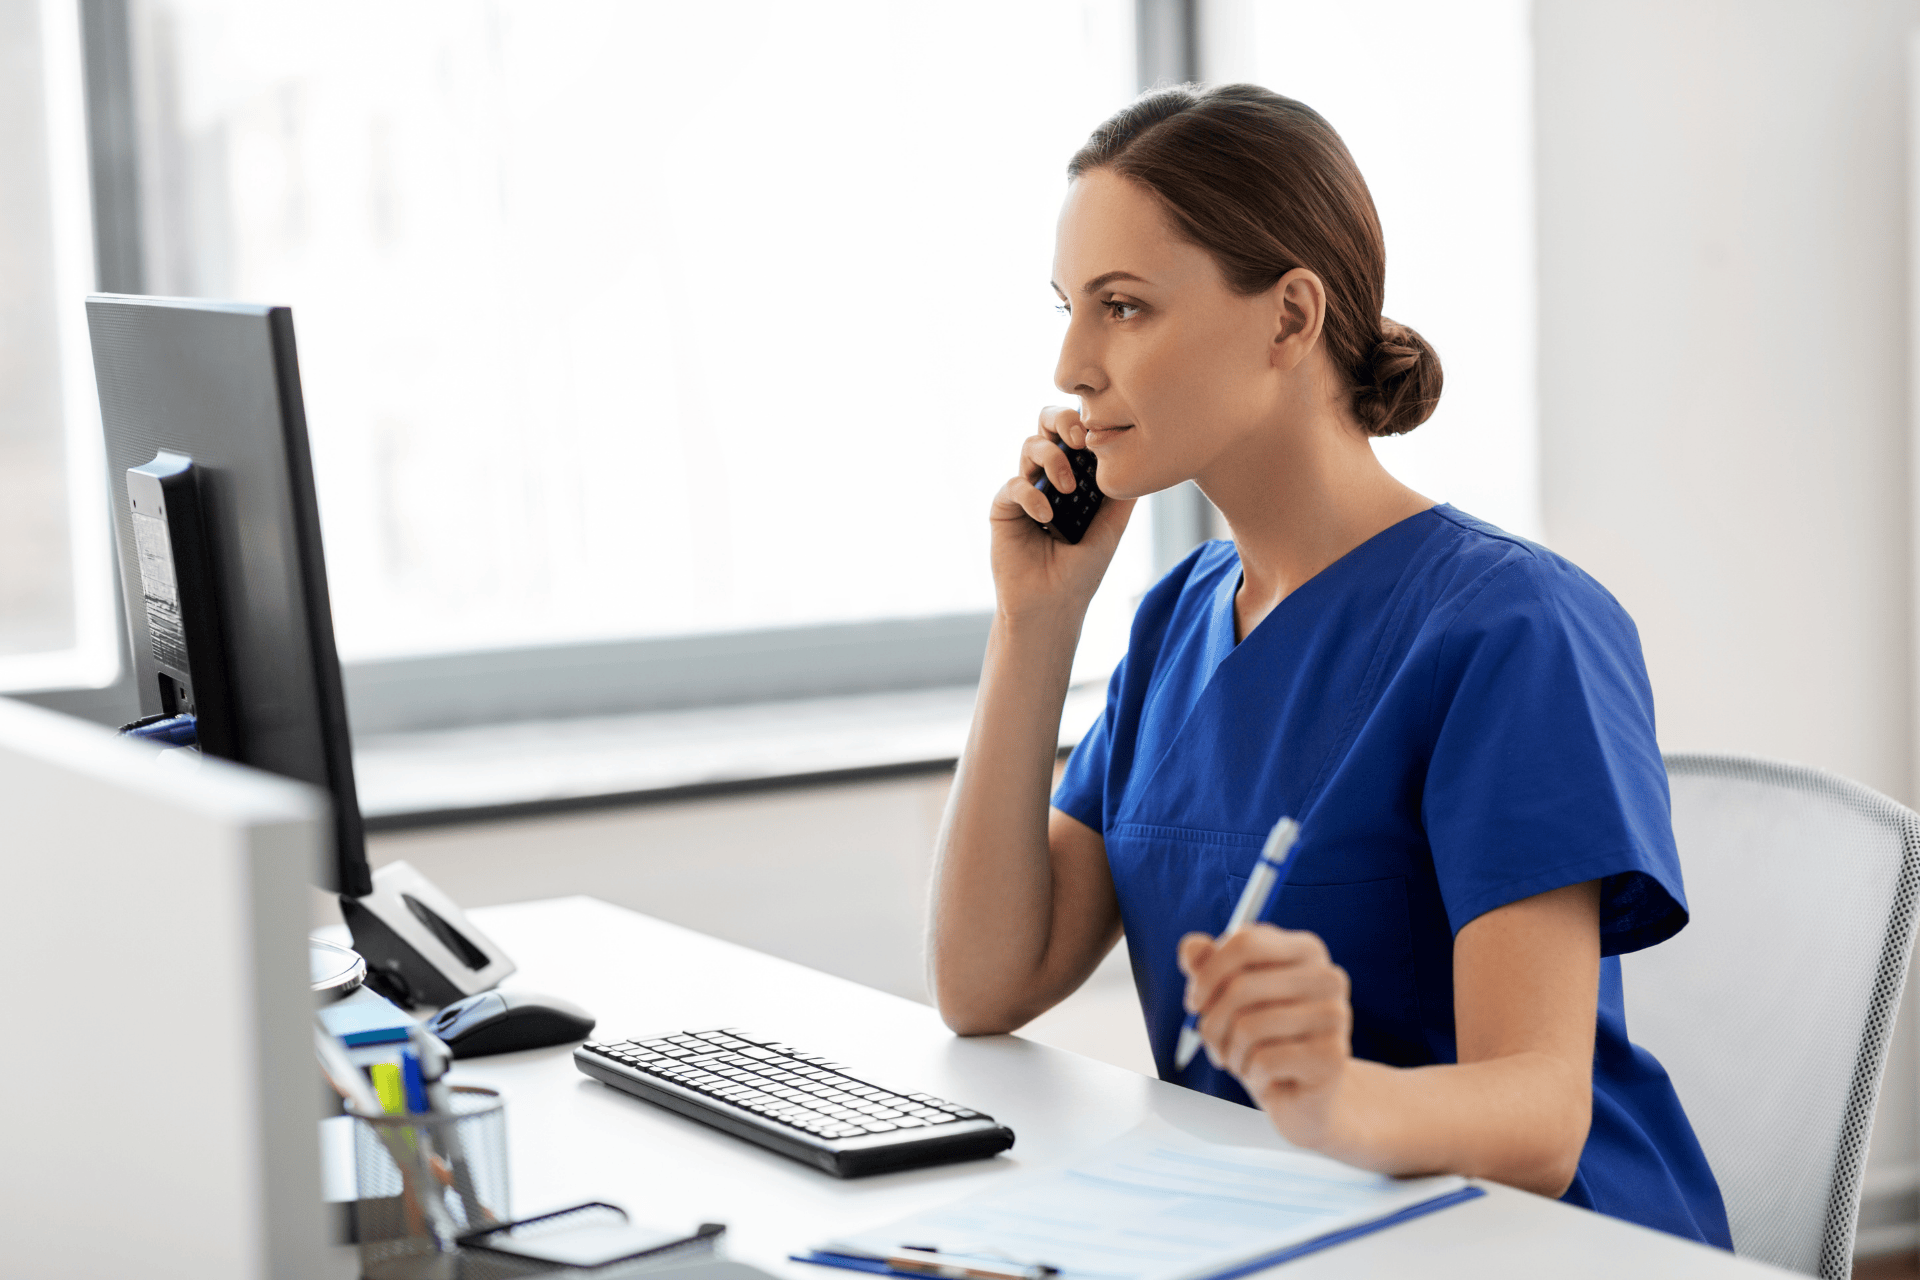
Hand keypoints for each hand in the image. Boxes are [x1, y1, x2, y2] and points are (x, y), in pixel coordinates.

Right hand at [989, 406, 1134, 622]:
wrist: (1053, 605)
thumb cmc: (1082, 570)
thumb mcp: (1112, 528)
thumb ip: (1122, 493)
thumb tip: (1143, 457)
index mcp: (1075, 475)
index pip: (1076, 433)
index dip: (1084, 422)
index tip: (1098, 435)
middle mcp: (1048, 476)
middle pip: (1046, 425)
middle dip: (1061, 421)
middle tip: (1078, 440)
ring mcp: (1026, 489)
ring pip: (1029, 447)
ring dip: (1051, 459)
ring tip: (1067, 489)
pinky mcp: (1004, 508)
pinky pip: (1014, 485)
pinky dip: (1031, 495)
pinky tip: (1047, 517)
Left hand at [1178, 924, 1352, 1148]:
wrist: (1300, 1093)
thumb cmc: (1262, 1038)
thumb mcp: (1229, 998)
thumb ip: (1208, 967)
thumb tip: (1191, 947)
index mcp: (1306, 950)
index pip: (1246, 943)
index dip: (1208, 974)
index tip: (1195, 1003)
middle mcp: (1328, 977)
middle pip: (1241, 987)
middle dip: (1212, 1022)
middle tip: (1213, 1043)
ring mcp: (1335, 1016)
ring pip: (1249, 1026)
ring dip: (1229, 1053)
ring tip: (1238, 1062)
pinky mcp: (1332, 1056)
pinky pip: (1265, 1061)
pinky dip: (1251, 1074)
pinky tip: (1262, 1077)